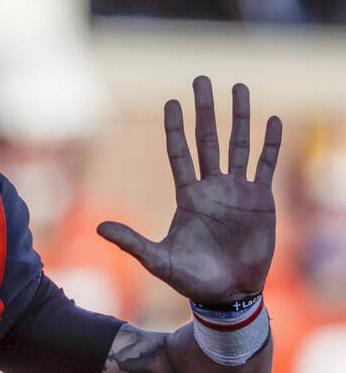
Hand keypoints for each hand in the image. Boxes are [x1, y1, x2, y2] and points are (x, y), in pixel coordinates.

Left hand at [98, 76, 281, 302]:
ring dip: (239, 117)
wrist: (227, 293)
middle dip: (205, 110)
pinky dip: (270, 143)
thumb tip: (98, 228)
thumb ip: (131, 242)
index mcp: (187, 196)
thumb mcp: (157, 260)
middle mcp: (212, 188)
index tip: (171, 102)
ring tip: (238, 88)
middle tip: (201, 79)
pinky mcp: (261, 200)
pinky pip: (265, 165)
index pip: (179, 153)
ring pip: (238, 145)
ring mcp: (237, 191)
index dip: (175, 128)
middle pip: (208, 140)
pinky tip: (273, 120)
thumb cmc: (191, 278)